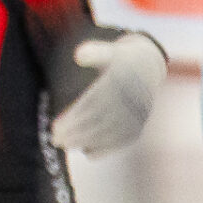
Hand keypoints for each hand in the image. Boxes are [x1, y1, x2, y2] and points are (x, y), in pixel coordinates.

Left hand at [50, 31, 168, 156]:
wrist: (148, 68)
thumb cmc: (119, 59)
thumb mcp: (108, 51)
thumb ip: (94, 52)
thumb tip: (78, 55)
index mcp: (121, 83)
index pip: (93, 105)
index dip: (73, 118)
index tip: (54, 127)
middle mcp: (130, 102)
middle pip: (98, 122)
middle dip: (75, 133)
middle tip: (54, 139)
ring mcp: (136, 117)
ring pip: (108, 135)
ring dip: (85, 142)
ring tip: (64, 144)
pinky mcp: (138, 128)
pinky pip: (120, 142)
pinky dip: (104, 149)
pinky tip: (86, 151)